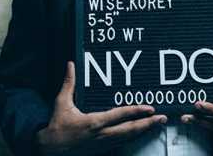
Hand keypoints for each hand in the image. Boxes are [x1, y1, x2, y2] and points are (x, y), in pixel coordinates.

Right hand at [36, 62, 166, 155]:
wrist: (49, 150)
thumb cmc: (56, 126)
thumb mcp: (61, 103)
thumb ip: (69, 83)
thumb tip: (71, 65)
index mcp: (94, 122)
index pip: (120, 115)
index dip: (136, 111)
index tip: (150, 108)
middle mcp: (101, 135)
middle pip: (130, 130)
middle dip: (148, 124)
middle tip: (163, 118)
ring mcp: (103, 144)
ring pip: (128, 138)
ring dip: (144, 130)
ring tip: (157, 125)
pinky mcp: (102, 150)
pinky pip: (121, 143)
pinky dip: (133, 137)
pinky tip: (141, 132)